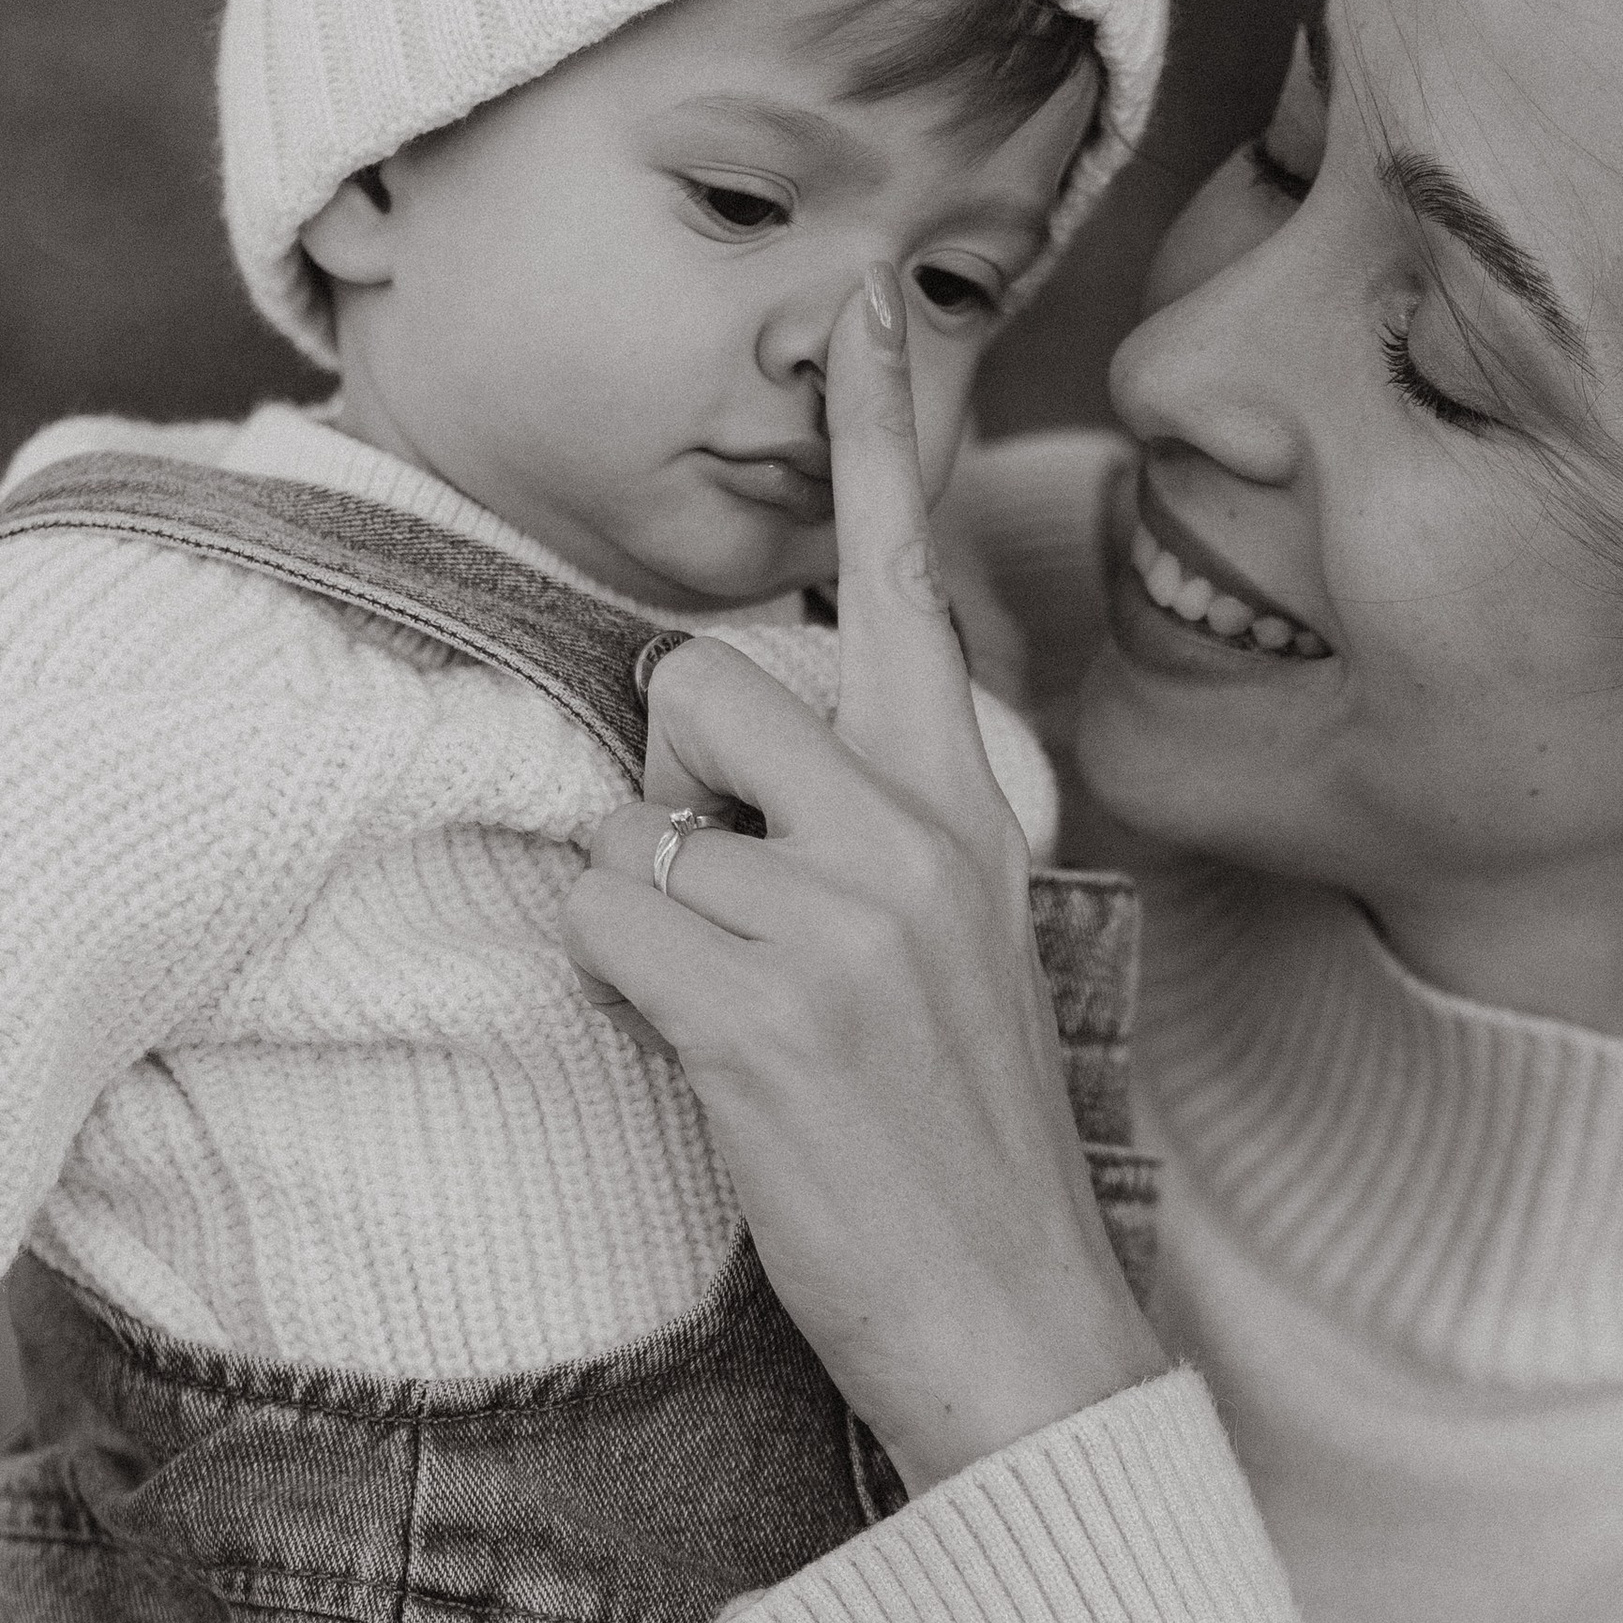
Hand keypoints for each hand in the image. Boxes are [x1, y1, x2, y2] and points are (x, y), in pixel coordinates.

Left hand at [562, 266, 1164, 1495]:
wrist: (1020, 1326)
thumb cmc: (955, 1145)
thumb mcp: (948, 947)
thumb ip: (863, 823)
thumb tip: (702, 752)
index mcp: (967, 805)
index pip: (905, 580)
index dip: (876, 431)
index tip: (865, 297)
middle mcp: (919, 830)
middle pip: (698, 675)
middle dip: (668, 785)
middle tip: (738, 923)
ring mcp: (847, 915)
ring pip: (635, 809)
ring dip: (641, 906)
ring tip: (739, 1011)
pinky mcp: (767, 1009)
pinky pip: (602, 919)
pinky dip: (617, 989)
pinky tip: (716, 1069)